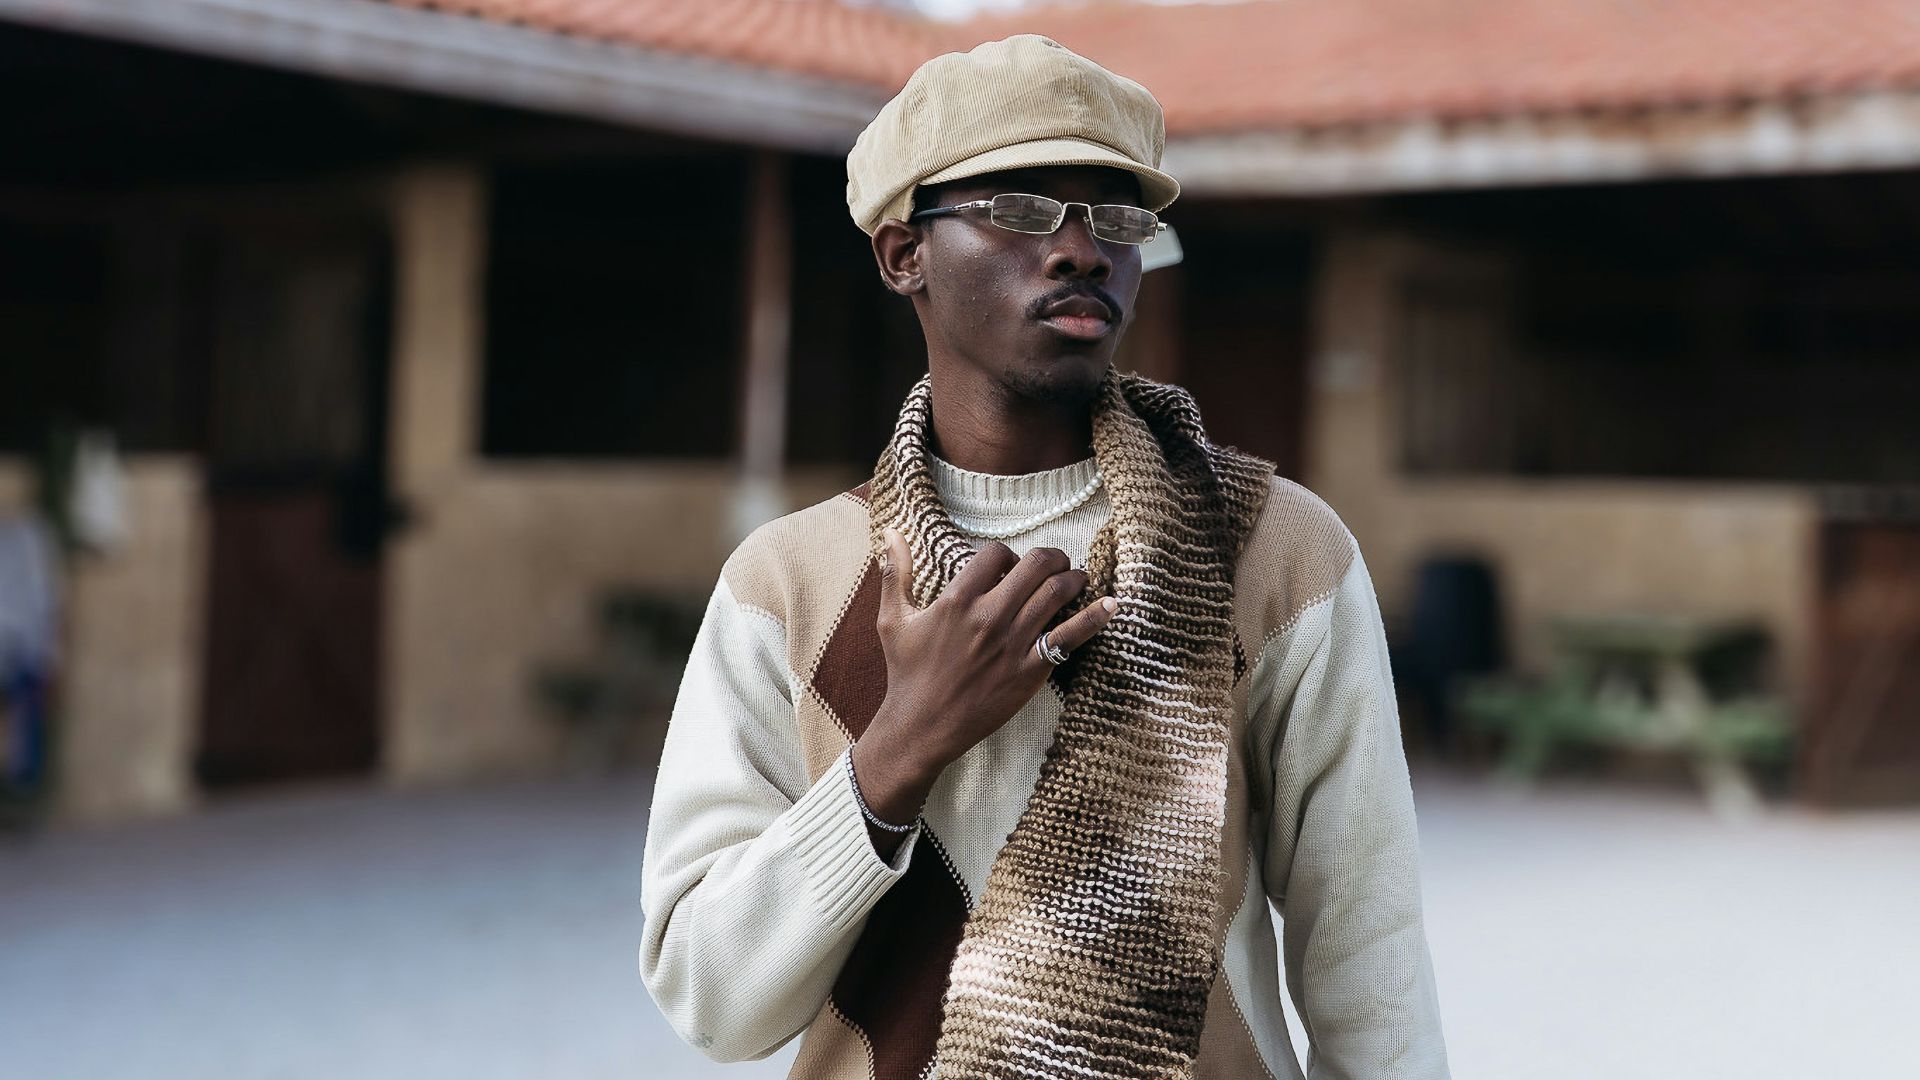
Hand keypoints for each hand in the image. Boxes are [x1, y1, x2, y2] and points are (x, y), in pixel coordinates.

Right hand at [850, 527, 1116, 845]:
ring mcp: (1014, 644)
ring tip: (1077, 579)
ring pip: (1058, 592)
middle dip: (1052, 557)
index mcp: (957, 601)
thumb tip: (891, 533)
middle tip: (1055, 563)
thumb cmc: (907, 673)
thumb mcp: (894, 620)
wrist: (922, 727)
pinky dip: (1096, 617)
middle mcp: (990, 617)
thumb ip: (896, 573)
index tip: (1008, 568)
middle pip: (1036, 565)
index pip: (996, 554)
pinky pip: (1071, 636)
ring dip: (1074, 578)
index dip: (1006, 555)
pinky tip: (1112, 605)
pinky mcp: (1031, 670)